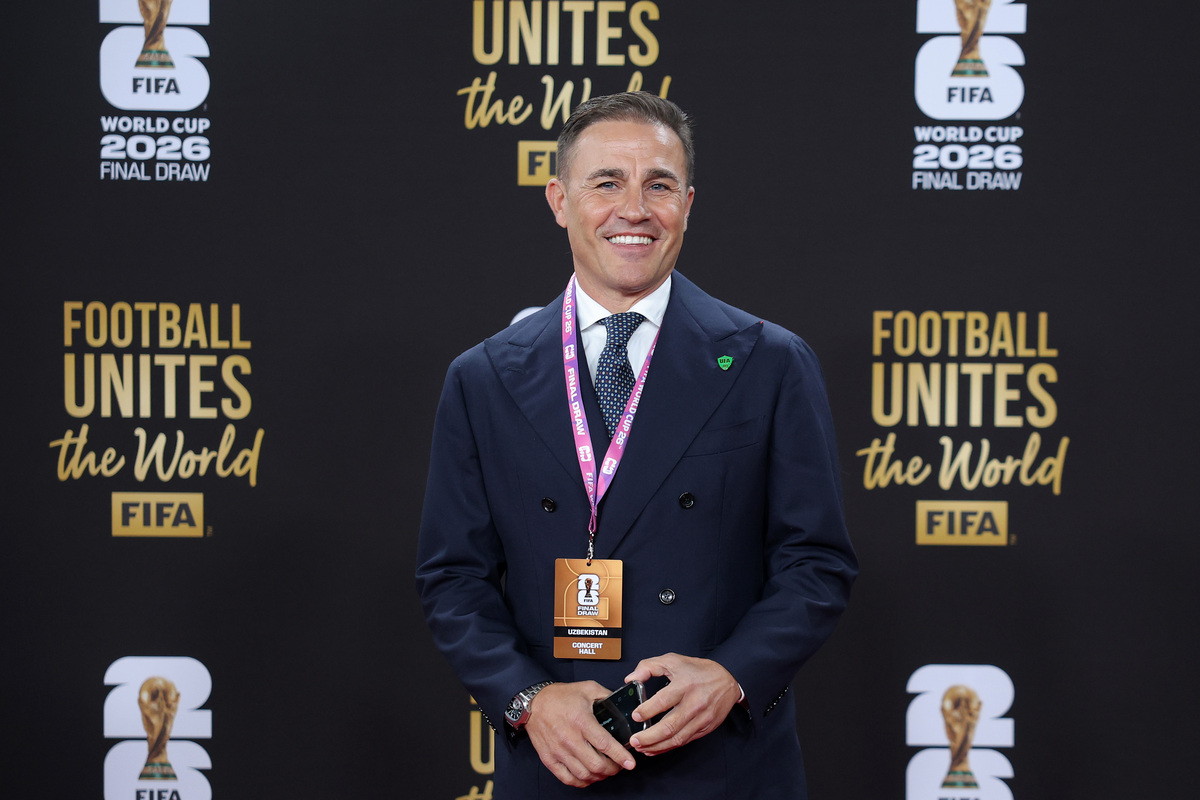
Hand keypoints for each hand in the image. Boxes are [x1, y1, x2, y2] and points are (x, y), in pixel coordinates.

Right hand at [524, 681, 636, 786]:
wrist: (534, 703)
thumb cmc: (561, 696)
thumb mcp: (587, 688)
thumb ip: (606, 696)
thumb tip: (622, 706)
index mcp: (581, 721)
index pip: (605, 744)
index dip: (620, 756)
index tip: (631, 763)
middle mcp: (570, 739)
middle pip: (596, 765)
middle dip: (613, 769)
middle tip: (619, 765)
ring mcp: (558, 751)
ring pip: (584, 774)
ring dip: (599, 776)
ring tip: (605, 770)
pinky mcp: (549, 759)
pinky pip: (568, 778)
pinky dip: (582, 782)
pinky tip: (589, 776)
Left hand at [624, 653, 740, 755]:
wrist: (727, 681)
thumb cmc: (698, 670)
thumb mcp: (672, 660)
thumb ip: (648, 667)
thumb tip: (630, 679)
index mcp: (685, 684)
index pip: (663, 701)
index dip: (647, 711)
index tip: (635, 716)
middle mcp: (694, 703)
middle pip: (669, 726)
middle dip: (649, 737)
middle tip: (634, 740)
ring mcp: (701, 718)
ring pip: (677, 738)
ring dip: (657, 746)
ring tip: (641, 748)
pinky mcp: (705, 728)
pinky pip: (684, 741)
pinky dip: (668, 747)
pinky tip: (655, 748)